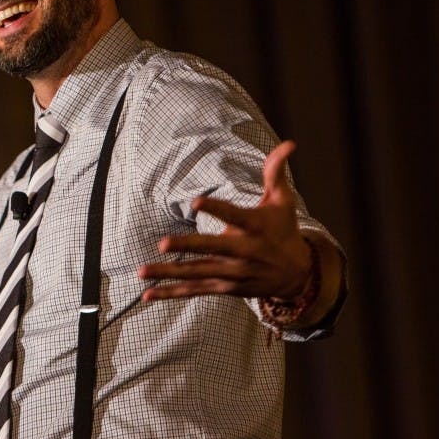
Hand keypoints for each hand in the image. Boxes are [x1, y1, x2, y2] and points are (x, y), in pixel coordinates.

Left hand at [138, 140, 312, 301]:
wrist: (297, 275)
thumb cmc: (284, 229)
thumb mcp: (283, 200)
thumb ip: (275, 172)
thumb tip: (288, 143)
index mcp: (255, 227)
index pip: (234, 216)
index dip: (217, 209)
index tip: (196, 200)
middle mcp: (242, 252)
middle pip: (211, 249)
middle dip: (187, 247)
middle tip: (163, 243)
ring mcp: (231, 273)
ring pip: (196, 273)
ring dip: (168, 273)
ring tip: (141, 271)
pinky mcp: (223, 288)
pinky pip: (194, 290)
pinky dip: (170, 293)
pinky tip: (146, 295)